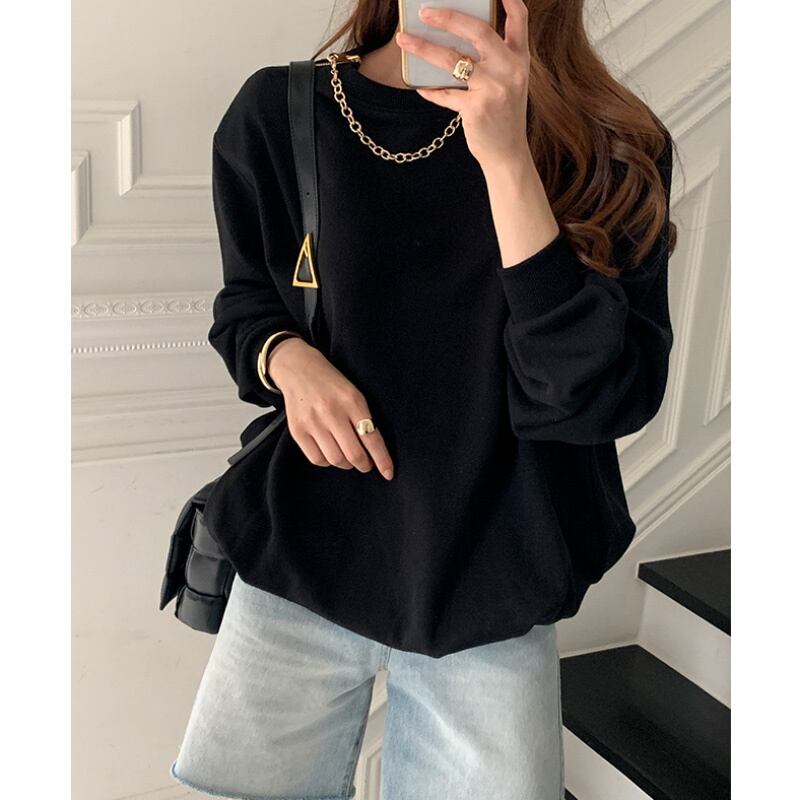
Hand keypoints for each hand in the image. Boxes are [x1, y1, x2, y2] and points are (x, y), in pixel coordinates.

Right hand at [268, 337, 394, 479]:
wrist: (299, 369)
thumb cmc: (332, 384)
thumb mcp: (353, 394)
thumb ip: (363, 419)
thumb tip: (373, 452)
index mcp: (352, 401)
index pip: (371, 437)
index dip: (382, 459)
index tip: (388, 473)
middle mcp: (332, 412)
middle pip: (354, 454)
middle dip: (364, 465)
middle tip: (366, 464)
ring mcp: (313, 422)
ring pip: (336, 459)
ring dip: (346, 464)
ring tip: (348, 457)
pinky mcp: (297, 430)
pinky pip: (317, 459)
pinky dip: (327, 462)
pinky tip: (331, 452)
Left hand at [395, 0, 530, 166]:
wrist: (508, 155)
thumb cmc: (504, 117)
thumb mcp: (510, 84)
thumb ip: (495, 60)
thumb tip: (456, 39)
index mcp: (519, 60)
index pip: (519, 20)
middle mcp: (509, 70)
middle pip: (478, 31)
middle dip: (448, 17)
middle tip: (425, 12)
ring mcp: (493, 89)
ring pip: (452, 60)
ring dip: (424, 48)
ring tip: (404, 40)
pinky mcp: (476, 108)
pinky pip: (445, 93)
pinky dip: (431, 90)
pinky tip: (421, 88)